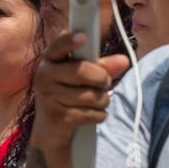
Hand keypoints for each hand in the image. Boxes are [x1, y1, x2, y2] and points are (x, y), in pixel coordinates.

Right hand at [30, 31, 130, 157]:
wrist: (50, 130)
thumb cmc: (68, 95)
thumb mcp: (84, 77)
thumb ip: (103, 66)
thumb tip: (124, 60)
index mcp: (50, 60)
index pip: (59, 46)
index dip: (70, 40)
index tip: (83, 37)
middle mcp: (44, 75)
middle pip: (82, 71)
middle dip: (101, 79)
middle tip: (103, 83)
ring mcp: (48, 96)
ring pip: (92, 96)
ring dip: (102, 101)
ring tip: (94, 103)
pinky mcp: (58, 116)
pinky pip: (92, 113)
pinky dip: (98, 116)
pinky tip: (89, 115)